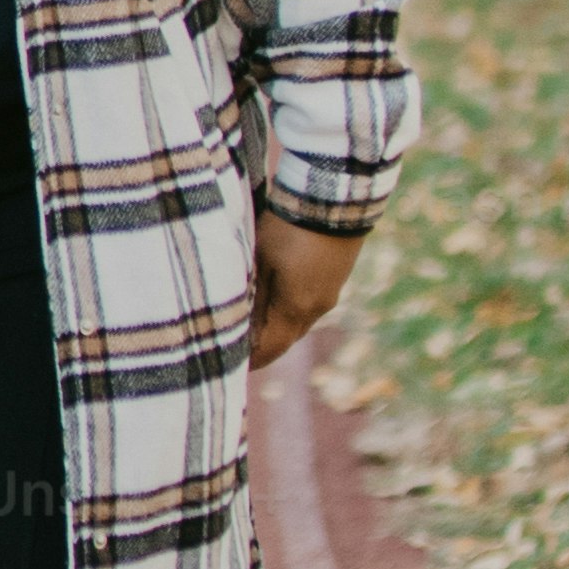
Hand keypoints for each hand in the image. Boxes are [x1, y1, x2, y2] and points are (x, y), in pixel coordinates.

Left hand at [247, 207, 363, 369]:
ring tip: (255, 319)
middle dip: (265, 344)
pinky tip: (278, 296)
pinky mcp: (334, 282)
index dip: (252, 359)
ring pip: (299, 322)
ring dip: (279, 325)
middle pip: (286, 338)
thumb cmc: (290, 230)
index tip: (233, 364)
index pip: (271, 349)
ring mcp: (328, 297)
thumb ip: (255, 292)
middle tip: (240, 343)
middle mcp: (315, 310)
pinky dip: (291, 309)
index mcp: (295, 309)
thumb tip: (243, 321)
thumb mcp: (262, 258)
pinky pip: (310, 306)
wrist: (333, 204)